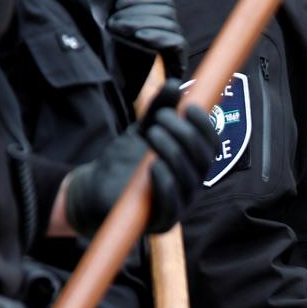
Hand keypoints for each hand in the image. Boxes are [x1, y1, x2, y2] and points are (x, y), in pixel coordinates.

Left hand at [65, 81, 217, 235]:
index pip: (211, 144)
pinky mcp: (162, 222)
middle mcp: (192, 184)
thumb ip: (160, 109)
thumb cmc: (125, 161)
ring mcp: (180, 205)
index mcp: (193, 163)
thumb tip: (177, 85)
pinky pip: (171, 204)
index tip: (189, 106)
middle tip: (160, 119)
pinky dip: (165, 182)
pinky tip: (154, 165)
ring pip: (188, 179)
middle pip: (203, 159)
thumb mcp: (143, 130)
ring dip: (172, 152)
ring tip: (151, 135)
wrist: (94, 191)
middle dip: (185, 134)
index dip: (205, 125)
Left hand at [107, 0, 187, 78]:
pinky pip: (176, 43)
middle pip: (167, 10)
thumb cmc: (116, 58)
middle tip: (113, 22)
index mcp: (162, 21)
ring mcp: (177, 48)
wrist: (118, 92)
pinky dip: (157, 37)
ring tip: (119, 30)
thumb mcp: (113, 28)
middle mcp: (173, 32)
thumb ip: (117, 5)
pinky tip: (140, 37)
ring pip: (170, 24)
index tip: (117, 6)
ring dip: (142, 23)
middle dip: (137, 12)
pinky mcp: (178, 63)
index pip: (162, 0)